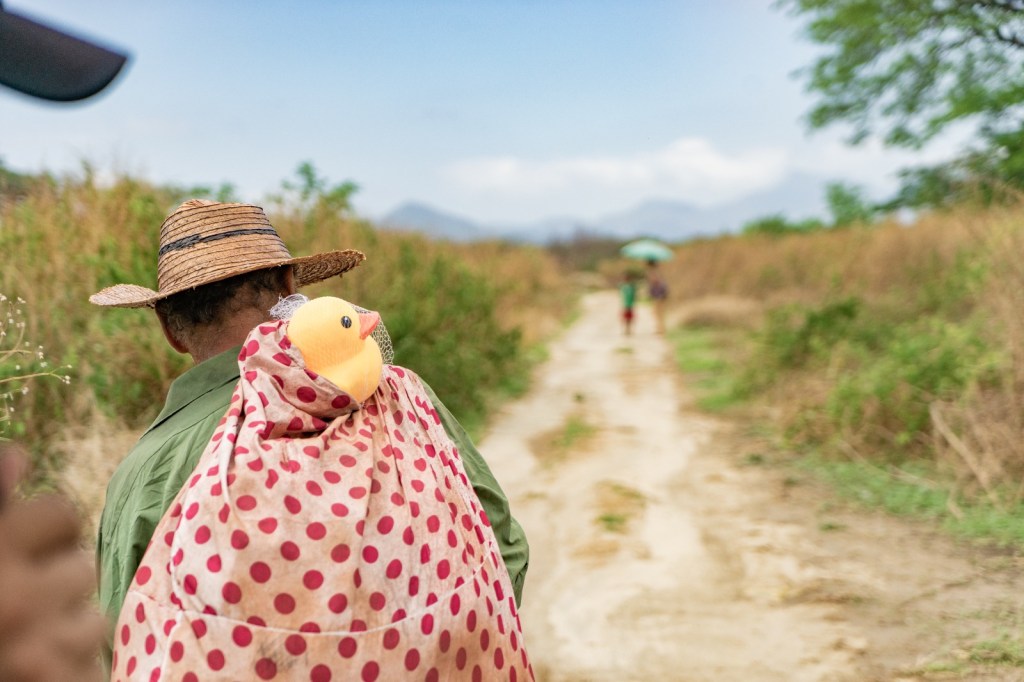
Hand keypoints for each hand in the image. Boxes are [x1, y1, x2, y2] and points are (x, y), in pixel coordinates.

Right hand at [0, 444, 106, 681]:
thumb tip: (19, 454)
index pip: (61, 512)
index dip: (44, 531)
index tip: (19, 549)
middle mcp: (14, 601)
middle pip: (81, 567)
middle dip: (56, 584)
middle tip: (16, 606)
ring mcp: (37, 650)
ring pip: (94, 621)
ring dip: (67, 632)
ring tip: (23, 645)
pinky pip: (93, 668)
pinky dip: (71, 671)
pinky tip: (40, 670)